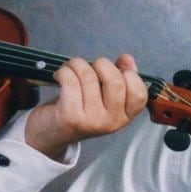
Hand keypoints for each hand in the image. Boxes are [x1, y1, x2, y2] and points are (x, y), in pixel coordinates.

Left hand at [23, 55, 148, 160]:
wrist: (51, 133)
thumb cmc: (79, 108)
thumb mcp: (104, 95)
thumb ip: (119, 76)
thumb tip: (127, 58)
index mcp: (125, 116)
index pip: (139, 93)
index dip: (129, 74)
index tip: (114, 69)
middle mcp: (112, 122)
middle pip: (115, 80)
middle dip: (101, 64)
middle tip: (89, 67)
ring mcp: (92, 121)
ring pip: (89, 76)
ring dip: (76, 64)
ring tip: (70, 69)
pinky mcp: (71, 116)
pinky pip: (70, 80)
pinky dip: (64, 71)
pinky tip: (60, 76)